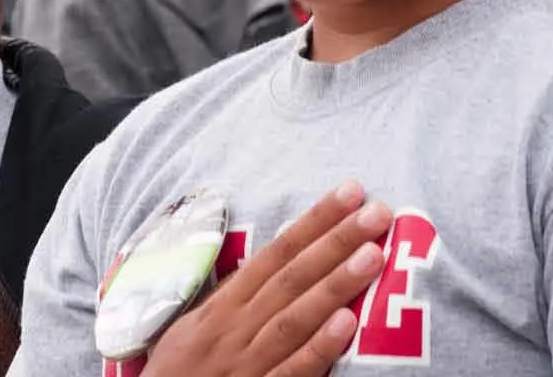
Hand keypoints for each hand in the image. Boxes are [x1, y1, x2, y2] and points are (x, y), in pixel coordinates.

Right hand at [141, 182, 391, 376]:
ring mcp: (248, 363)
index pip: (274, 254)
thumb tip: (267, 268)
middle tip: (376, 211)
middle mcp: (235, 328)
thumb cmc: (175, 376)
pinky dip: (318, 348)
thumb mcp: (192, 330)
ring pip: (295, 317)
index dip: (313, 222)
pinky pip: (292, 371)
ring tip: (373, 255)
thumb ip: (229, 301)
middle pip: (291, 277)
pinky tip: (347, 324)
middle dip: (335, 241)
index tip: (350, 193)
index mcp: (221, 307)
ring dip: (334, 285)